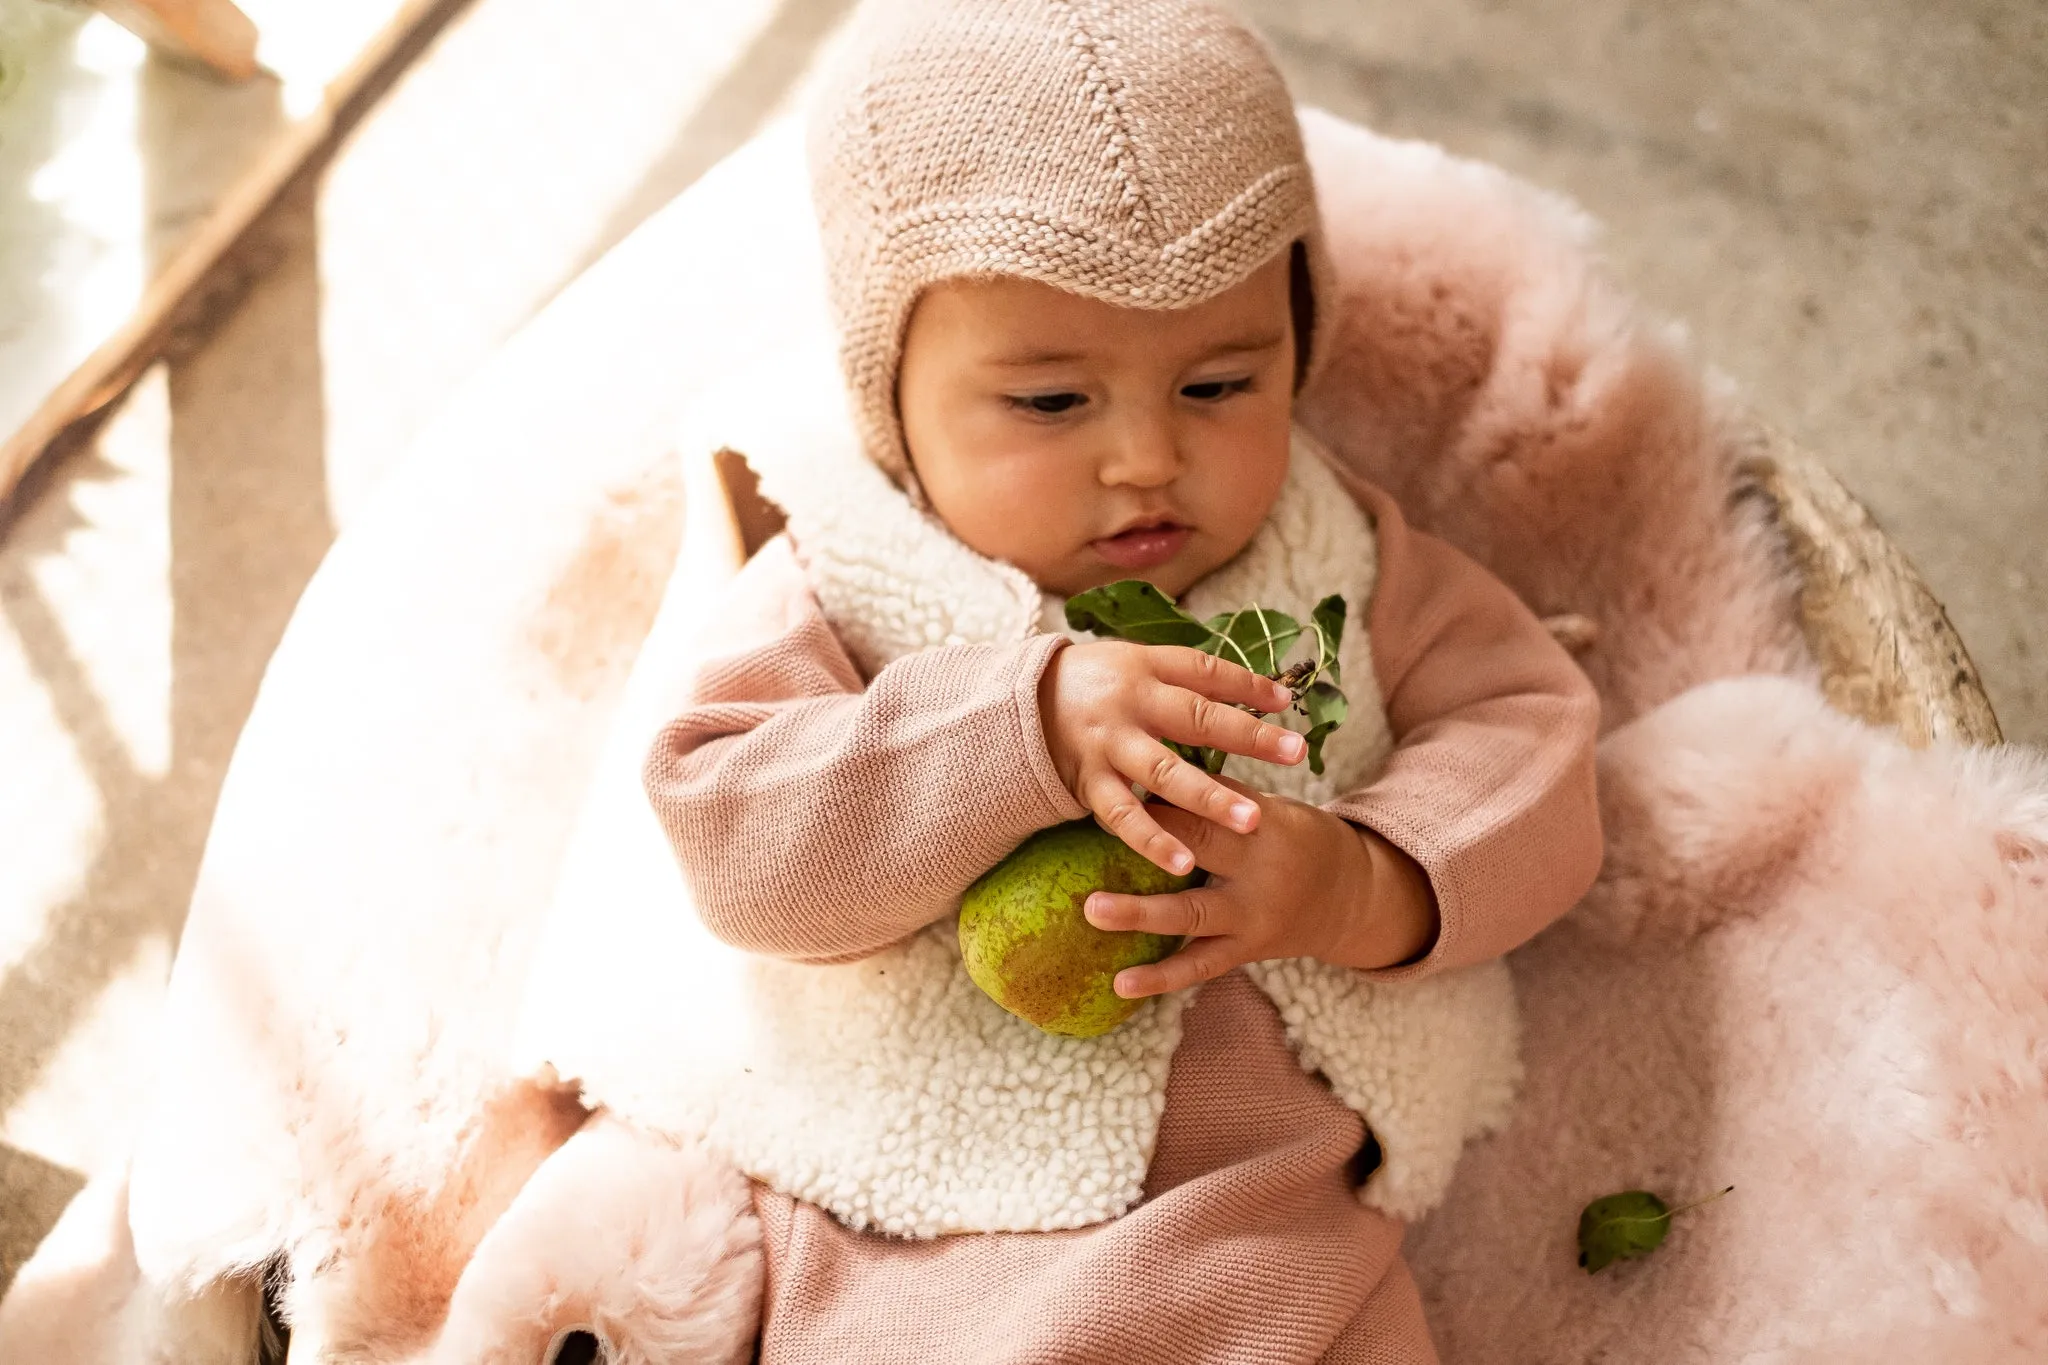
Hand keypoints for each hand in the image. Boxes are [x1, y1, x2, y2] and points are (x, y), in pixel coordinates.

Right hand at [1039, 641, 1306, 873]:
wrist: (1014, 705)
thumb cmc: (1092, 684)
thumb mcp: (1133, 663)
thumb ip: (1188, 676)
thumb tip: (1262, 687)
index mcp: (1144, 668)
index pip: (1204, 671)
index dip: (1246, 684)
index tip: (1287, 701)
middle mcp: (1129, 703)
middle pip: (1197, 718)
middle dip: (1248, 737)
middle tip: (1296, 754)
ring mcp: (1108, 745)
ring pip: (1165, 773)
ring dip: (1210, 798)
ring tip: (1253, 820)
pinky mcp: (1087, 783)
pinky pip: (1124, 817)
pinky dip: (1153, 841)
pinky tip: (1184, 864)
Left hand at [1082, 776, 1438, 996]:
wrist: (1351, 897)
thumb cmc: (1298, 838)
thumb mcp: (1272, 809)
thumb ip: (1221, 796)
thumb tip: (1157, 765)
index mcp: (1266, 824)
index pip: (1209, 804)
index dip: (1165, 792)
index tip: (1120, 777)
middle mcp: (1260, 871)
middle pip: (1201, 850)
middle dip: (1151, 842)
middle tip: (1100, 822)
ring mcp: (1252, 917)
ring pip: (1192, 916)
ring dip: (1140, 914)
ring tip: (1093, 910)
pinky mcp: (1245, 951)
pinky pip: (1199, 967)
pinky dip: (1161, 978)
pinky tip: (1121, 985)